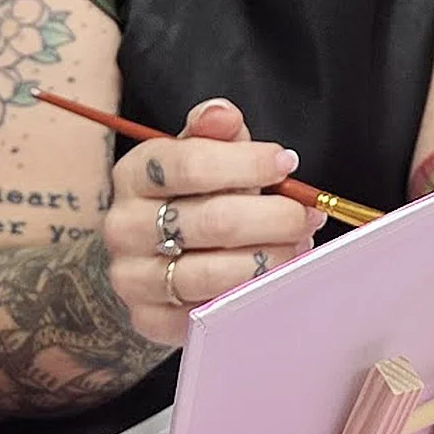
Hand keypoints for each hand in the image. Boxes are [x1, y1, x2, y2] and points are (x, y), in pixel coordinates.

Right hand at [102, 97, 322, 345]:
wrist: (149, 254)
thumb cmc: (189, 195)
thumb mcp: (200, 152)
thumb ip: (216, 131)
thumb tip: (222, 113)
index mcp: (135, 175)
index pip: (191, 165)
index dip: (248, 163)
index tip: (287, 162)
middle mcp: (124, 226)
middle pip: (214, 221)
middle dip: (275, 217)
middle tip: (308, 215)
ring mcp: (133, 277)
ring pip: (214, 273)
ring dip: (271, 259)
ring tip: (298, 246)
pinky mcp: (149, 319)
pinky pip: (208, 314)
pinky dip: (248, 297)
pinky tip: (273, 279)